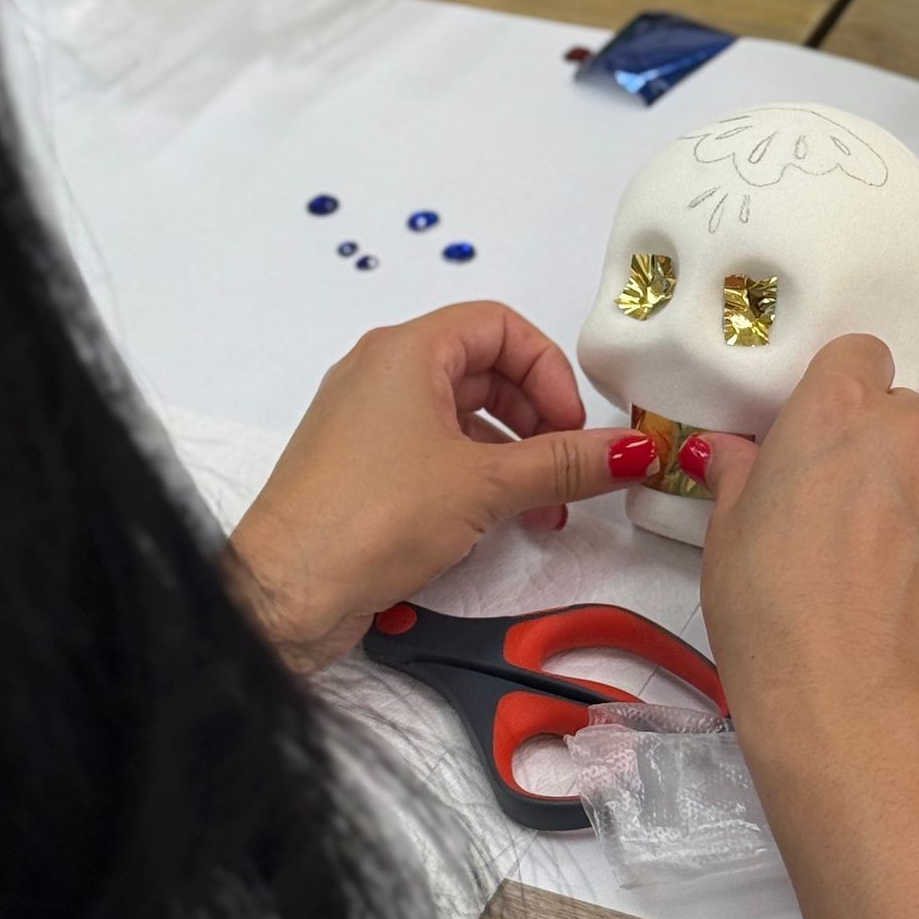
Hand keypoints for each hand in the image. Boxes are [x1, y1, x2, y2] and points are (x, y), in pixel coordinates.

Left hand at [227, 303, 659, 671]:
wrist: (282, 592)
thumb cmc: (377, 516)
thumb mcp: (485, 485)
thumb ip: (564, 463)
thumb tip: (636, 450)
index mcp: (406, 350)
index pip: (500, 326)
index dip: (548, 370)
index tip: (572, 426)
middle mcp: (381, 372)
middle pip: (484, 370)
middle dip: (537, 420)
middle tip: (566, 473)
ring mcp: (365, 422)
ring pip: (460, 417)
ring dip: (512, 457)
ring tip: (541, 513)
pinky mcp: (359, 469)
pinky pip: (432, 452)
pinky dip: (474, 477)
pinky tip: (495, 523)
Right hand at [696, 334, 918, 770]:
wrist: (845, 703)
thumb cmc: (768, 606)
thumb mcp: (726, 530)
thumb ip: (739, 470)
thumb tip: (732, 452)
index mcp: (842, 409)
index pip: (860, 352)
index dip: (840, 388)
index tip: (820, 435)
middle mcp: (913, 434)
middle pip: (901, 415)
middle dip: (876, 449)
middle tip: (838, 510)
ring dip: (913, 501)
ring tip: (875, 569)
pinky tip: (907, 600)